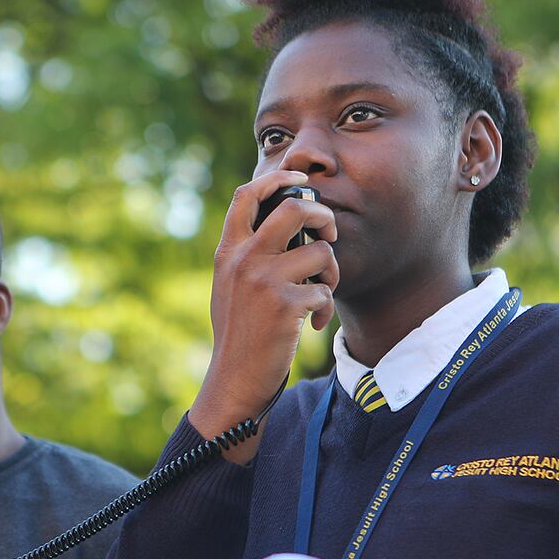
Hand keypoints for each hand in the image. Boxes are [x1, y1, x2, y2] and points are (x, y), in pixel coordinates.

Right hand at [190, 170, 338, 438]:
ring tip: (321, 292)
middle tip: (329, 233)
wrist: (234, 380)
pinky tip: (313, 324)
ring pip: (320, 252)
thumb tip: (287, 222)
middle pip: (295, 208)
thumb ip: (248, 254)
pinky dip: (325, 309)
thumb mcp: (229, 286)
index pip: (246, 195)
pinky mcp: (285, 304)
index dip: (277, 178)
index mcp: (228, 252)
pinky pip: (324, 290)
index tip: (300, 180)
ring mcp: (263, 281)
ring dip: (331, 273)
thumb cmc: (239, 333)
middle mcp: (243, 259)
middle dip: (323, 216)